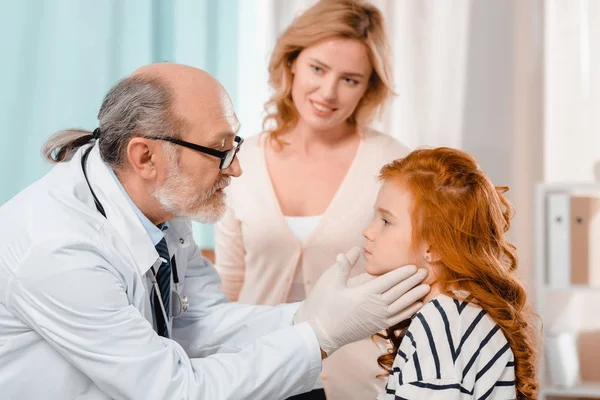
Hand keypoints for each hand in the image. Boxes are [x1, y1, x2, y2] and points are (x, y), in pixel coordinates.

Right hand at [295, 247, 429, 355]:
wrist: (319, 332)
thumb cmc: (322, 304)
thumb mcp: (330, 280)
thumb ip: (344, 264)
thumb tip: (356, 249)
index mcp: (365, 292)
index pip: (390, 280)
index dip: (403, 273)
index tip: (414, 266)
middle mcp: (375, 306)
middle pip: (400, 291)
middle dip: (413, 281)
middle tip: (425, 272)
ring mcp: (377, 318)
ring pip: (402, 305)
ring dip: (415, 296)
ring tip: (427, 287)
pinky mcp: (377, 327)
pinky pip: (398, 318)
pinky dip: (409, 311)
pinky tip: (417, 305)